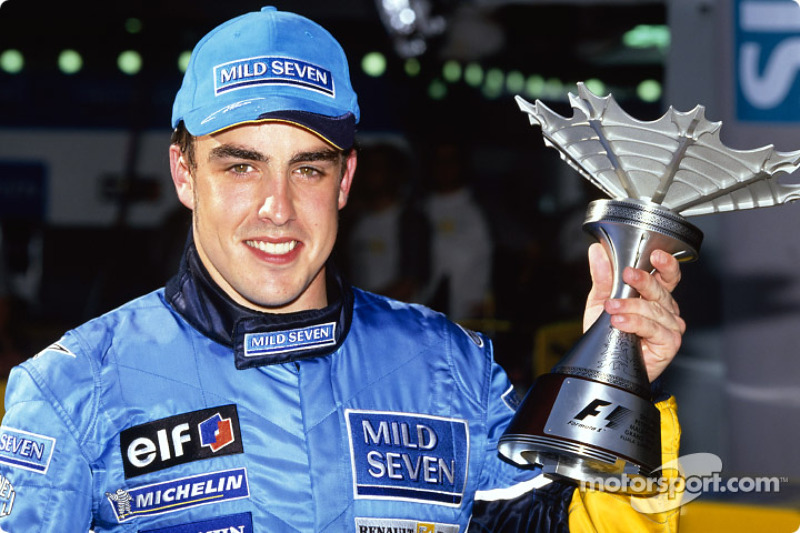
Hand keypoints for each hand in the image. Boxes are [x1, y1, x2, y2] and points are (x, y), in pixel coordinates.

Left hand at [583, 242, 684, 381]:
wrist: (604, 364)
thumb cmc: (608, 332)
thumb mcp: (600, 301)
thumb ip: (602, 277)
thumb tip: (597, 251)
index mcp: (653, 294)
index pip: (667, 274)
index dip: (666, 264)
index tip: (655, 254)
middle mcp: (666, 308)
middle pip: (660, 289)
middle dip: (643, 281)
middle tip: (627, 274)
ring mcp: (670, 326)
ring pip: (654, 310)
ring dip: (631, 307)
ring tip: (612, 308)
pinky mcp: (669, 343)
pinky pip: (654, 330)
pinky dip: (636, 324)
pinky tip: (621, 323)